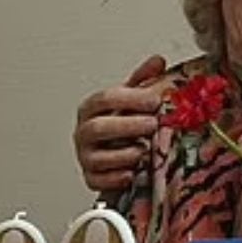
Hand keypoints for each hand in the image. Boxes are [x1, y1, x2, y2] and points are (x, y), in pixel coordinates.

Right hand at [74, 54, 168, 193]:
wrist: (111, 148)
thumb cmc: (121, 120)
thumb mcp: (131, 98)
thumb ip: (143, 80)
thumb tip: (157, 61)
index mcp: (92, 108)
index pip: (106, 99)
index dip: (131, 99)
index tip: (154, 100)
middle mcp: (84, 131)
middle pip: (99, 128)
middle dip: (128, 126)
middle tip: (153, 124)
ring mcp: (86, 155)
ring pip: (98, 157)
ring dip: (125, 153)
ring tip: (146, 149)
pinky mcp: (91, 177)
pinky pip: (99, 181)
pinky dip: (118, 178)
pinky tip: (134, 171)